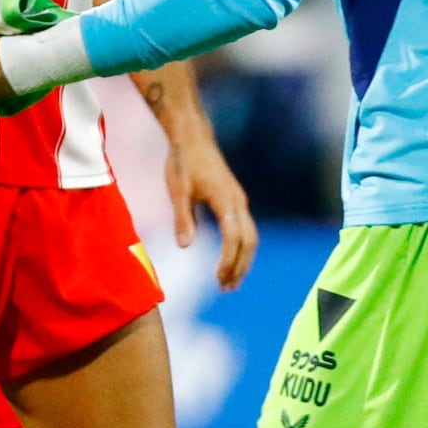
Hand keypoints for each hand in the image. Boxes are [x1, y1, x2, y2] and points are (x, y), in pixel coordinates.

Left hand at [168, 121, 258, 288]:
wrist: (193, 138)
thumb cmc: (183, 162)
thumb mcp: (178, 191)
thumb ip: (183, 218)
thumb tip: (185, 246)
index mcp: (225, 199)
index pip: (233, 237)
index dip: (228, 259)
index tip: (218, 278)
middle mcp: (238, 202)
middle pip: (248, 241)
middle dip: (239, 266)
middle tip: (226, 288)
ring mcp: (239, 201)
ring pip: (250, 237)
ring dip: (242, 260)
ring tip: (229, 283)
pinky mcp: (235, 201)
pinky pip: (245, 230)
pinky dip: (240, 249)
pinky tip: (229, 261)